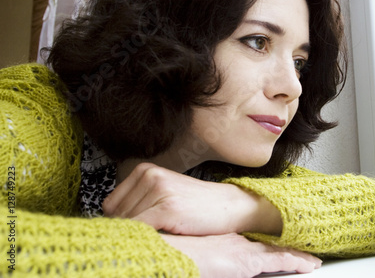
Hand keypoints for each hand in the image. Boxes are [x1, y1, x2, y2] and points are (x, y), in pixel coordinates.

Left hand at [103, 163, 282, 234]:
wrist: (230, 206)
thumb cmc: (197, 205)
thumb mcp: (164, 194)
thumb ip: (138, 202)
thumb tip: (110, 225)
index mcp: (145, 170)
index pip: (111, 205)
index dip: (120, 222)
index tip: (133, 230)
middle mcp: (149, 175)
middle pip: (117, 215)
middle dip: (128, 229)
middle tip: (149, 235)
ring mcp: (158, 190)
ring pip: (127, 223)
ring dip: (138, 235)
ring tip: (159, 235)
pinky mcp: (167, 207)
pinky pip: (140, 229)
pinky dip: (144, 238)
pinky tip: (160, 239)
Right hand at [162, 233, 321, 277]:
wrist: (172, 253)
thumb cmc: (177, 257)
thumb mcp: (198, 261)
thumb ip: (211, 263)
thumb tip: (214, 265)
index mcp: (225, 243)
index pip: (253, 245)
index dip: (268, 248)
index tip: (278, 250)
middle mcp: (237, 243)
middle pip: (268, 248)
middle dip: (286, 251)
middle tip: (303, 256)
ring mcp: (244, 250)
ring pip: (278, 253)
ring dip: (296, 258)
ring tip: (311, 262)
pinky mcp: (250, 260)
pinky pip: (280, 261)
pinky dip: (297, 262)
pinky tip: (309, 265)